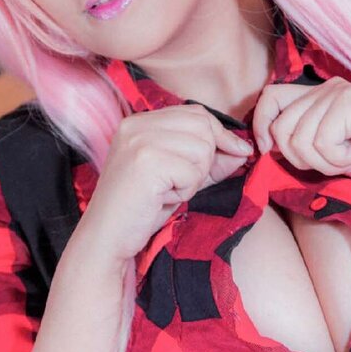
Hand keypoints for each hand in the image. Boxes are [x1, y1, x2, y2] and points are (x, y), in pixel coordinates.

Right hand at [81, 103, 252, 261]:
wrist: (106, 237)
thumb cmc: (141, 209)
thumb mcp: (178, 177)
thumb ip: (210, 161)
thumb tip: (243, 149)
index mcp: (140, 122)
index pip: (197, 113)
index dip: (220, 135)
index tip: (235, 153)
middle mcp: (137, 125)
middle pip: (203, 127)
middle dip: (206, 159)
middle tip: (180, 183)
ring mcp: (139, 141)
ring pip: (202, 149)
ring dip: (194, 178)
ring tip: (167, 191)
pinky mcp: (146, 162)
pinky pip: (192, 173)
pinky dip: (185, 191)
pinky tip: (162, 198)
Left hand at [252, 77, 350, 183]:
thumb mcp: (335, 155)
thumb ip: (305, 146)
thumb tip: (267, 148)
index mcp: (320, 95)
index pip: (270, 98)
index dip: (261, 126)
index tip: (270, 153)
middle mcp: (327, 88)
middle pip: (279, 126)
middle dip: (299, 158)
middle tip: (334, 162)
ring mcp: (339, 93)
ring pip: (298, 138)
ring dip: (324, 162)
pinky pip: (321, 143)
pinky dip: (340, 160)